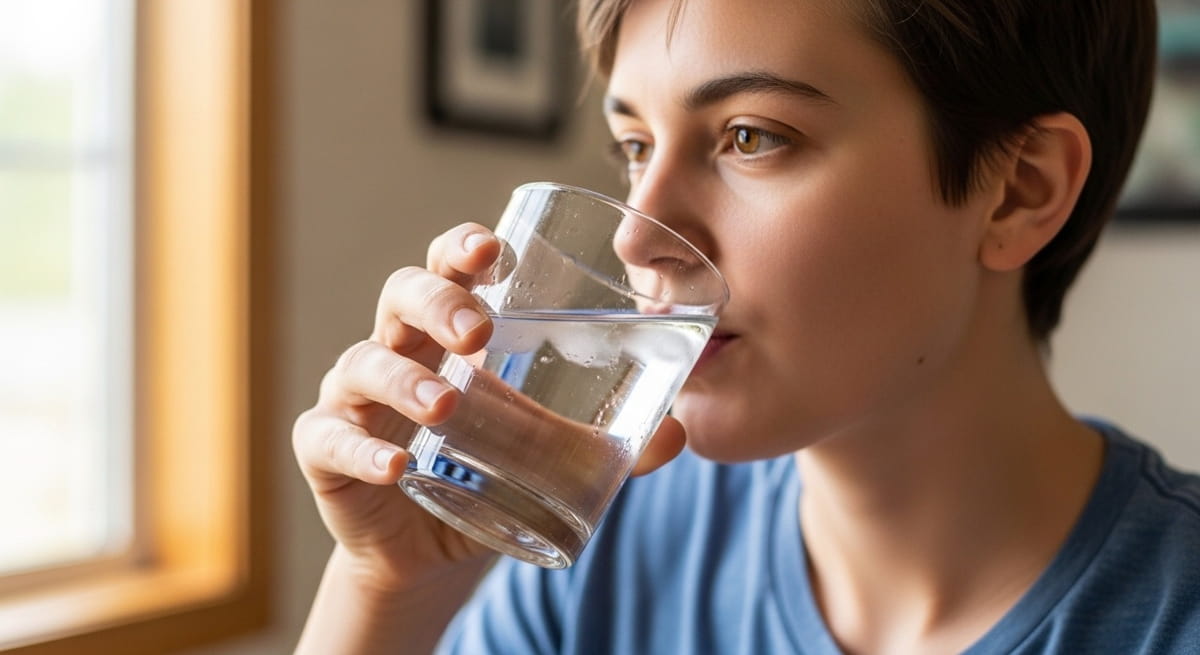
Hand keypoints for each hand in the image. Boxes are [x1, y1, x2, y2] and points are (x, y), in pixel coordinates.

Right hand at [292, 223, 686, 592]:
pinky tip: (393, 466)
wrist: (432, 553)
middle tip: (480, 331)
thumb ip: (611, 441)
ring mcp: (355, 399)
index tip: (492, 246)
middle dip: (439, 303)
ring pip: (362, 364)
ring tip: (447, 406)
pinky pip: (328, 440)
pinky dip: (359, 451)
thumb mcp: (551, 453)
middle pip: (401, 296)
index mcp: (449, 335)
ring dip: (404, 381)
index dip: (461, 248)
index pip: (448, 269)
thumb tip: (681, 432)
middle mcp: (397, 351)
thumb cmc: (489, 474)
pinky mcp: (327, 452)